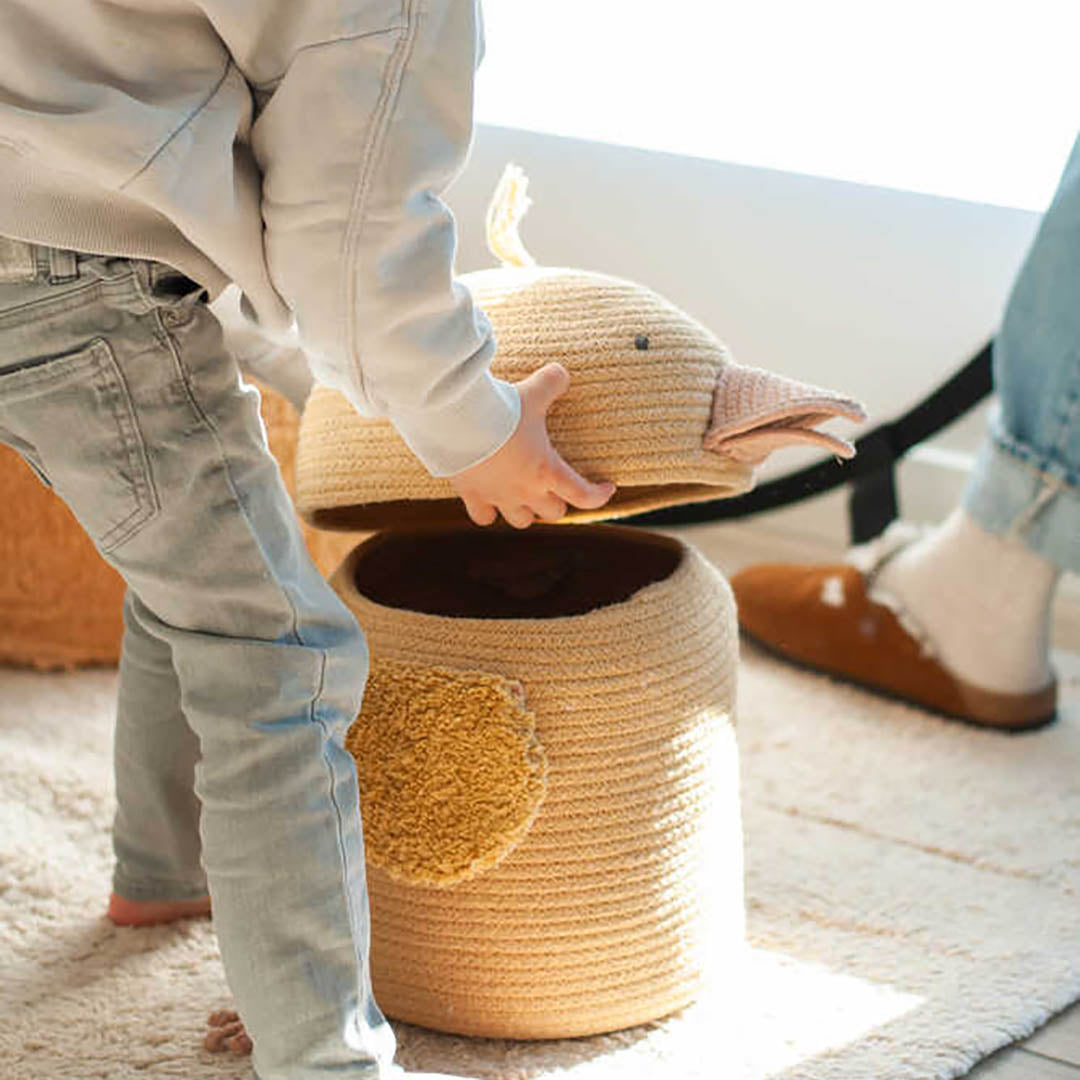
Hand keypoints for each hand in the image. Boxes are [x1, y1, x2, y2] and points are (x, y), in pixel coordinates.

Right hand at [447, 363, 615, 528]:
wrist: (459, 420)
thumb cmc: (501, 408)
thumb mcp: (534, 390)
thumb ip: (554, 381)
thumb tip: (562, 375)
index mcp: (548, 470)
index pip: (584, 496)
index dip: (599, 496)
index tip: (607, 488)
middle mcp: (526, 490)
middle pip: (552, 512)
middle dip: (557, 501)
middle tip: (554, 487)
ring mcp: (498, 496)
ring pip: (521, 521)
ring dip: (526, 511)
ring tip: (523, 496)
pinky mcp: (472, 495)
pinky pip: (484, 517)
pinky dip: (488, 512)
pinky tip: (489, 500)